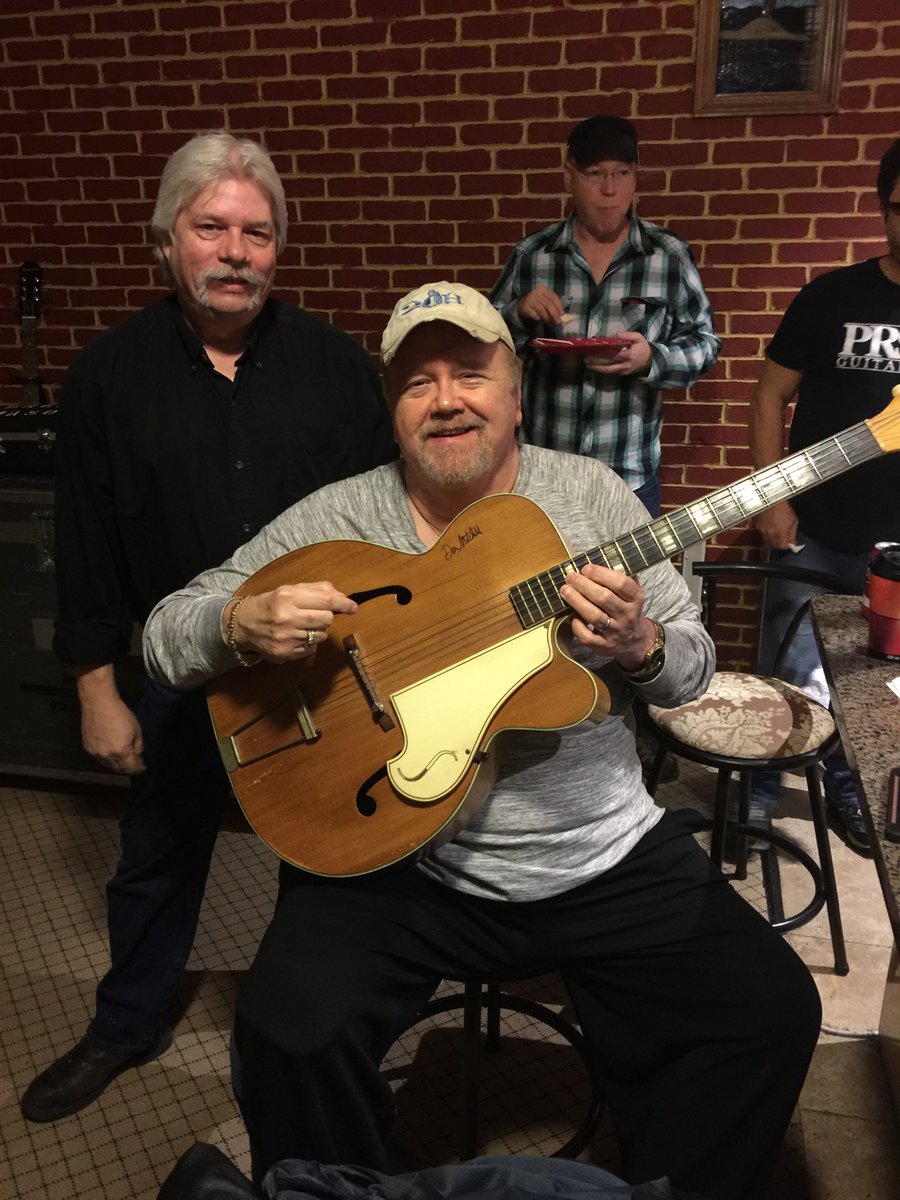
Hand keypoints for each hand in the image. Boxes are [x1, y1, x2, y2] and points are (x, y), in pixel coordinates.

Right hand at [81, 691, 144, 774]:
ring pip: (109, 765)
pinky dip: (107, 758)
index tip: (143, 767)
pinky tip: (112, 753)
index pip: (132, 768)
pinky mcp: (88, 748)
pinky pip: (100, 758)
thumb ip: (138, 747)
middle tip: (135, 764)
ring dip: (118, 764)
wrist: (99, 703)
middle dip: (129, 768)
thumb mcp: (136, 730)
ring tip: (124, 759)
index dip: (139, 769)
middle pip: (120, 769)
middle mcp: (107, 756)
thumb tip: (138, 756)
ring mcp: (95, 753)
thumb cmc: (120, 714)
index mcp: (121, 751)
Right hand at [227, 582, 357, 662]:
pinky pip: (311, 649)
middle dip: (327, 618)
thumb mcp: (289, 590)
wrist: (243, 625)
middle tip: (316, 616)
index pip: (325, 601)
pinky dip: (308, 643)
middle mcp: (286, 617)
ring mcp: (285, 637)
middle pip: (326, 620)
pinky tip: (295, 637)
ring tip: (302, 626)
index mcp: (288, 597)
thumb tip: (343, 599)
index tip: (353, 607)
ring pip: (321, 636)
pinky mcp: (284, 653)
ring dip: (318, 631)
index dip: (343, 604)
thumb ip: (317, 591)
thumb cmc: (271, 604)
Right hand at [517, 285, 566, 325]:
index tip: (562, 314)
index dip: (559, 306)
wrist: (523, 303)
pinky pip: (535, 314)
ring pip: (542, 310)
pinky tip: (539, 318)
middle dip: (555, 314)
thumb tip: (561, 314)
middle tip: (558, 321)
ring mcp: (530, 300)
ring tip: (548, 320)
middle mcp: (536, 293)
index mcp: (544, 289)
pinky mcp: (525, 307)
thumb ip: (553, 303)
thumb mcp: (546, 298)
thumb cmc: (538, 301)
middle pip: (549, 305)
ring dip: (547, 317)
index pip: (554, 298)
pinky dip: (538, 318)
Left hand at [559, 563, 656, 671]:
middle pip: (604, 598)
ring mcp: (615, 632)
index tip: (586, 568)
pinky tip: (572, 615)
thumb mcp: (631, 592)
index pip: (621, 584)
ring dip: (577, 601)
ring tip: (565, 590)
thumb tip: (604, 556)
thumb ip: (621, 576)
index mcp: (636, 599)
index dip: (602, 574)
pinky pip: (588, 637)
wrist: (634, 641)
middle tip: (570, 577)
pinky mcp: (604, 646)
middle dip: (584, 585)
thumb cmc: (626, 609)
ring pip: (595, 616)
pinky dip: (577, 626)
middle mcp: (627, 616)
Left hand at [585, 330, 652, 376]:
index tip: (593, 353)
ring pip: (609, 371)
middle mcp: (625, 365)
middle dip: (596, 364)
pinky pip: (612, 372)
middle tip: (585, 361)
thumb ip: (628, 335)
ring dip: (598, 369)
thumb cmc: (643, 347)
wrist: (651, 361)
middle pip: (608, 366)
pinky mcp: (623, 374)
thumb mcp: (639, 338)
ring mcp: (624, 371)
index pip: (613, 355)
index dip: (603, 355)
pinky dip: (603, 369)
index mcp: (629, 355)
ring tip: (588, 365)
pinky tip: (595, 366)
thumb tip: (617, 334)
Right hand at [754, 501, 798, 549]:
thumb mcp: (793, 521)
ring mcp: (762, 531)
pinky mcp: (757, 526)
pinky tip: (770, 527)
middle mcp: (769, 534)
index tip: (791, 542)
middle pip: (774, 545)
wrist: (771, 499)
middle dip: (780, 543)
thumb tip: (792, 543)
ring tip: (777, 532)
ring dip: (773, 539)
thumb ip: (792, 534)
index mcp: (779, 534)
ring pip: (767, 540)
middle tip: (785, 538)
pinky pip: (763, 533)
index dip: (788, 545)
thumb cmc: (784, 508)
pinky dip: (767, 533)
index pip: (783, 547)